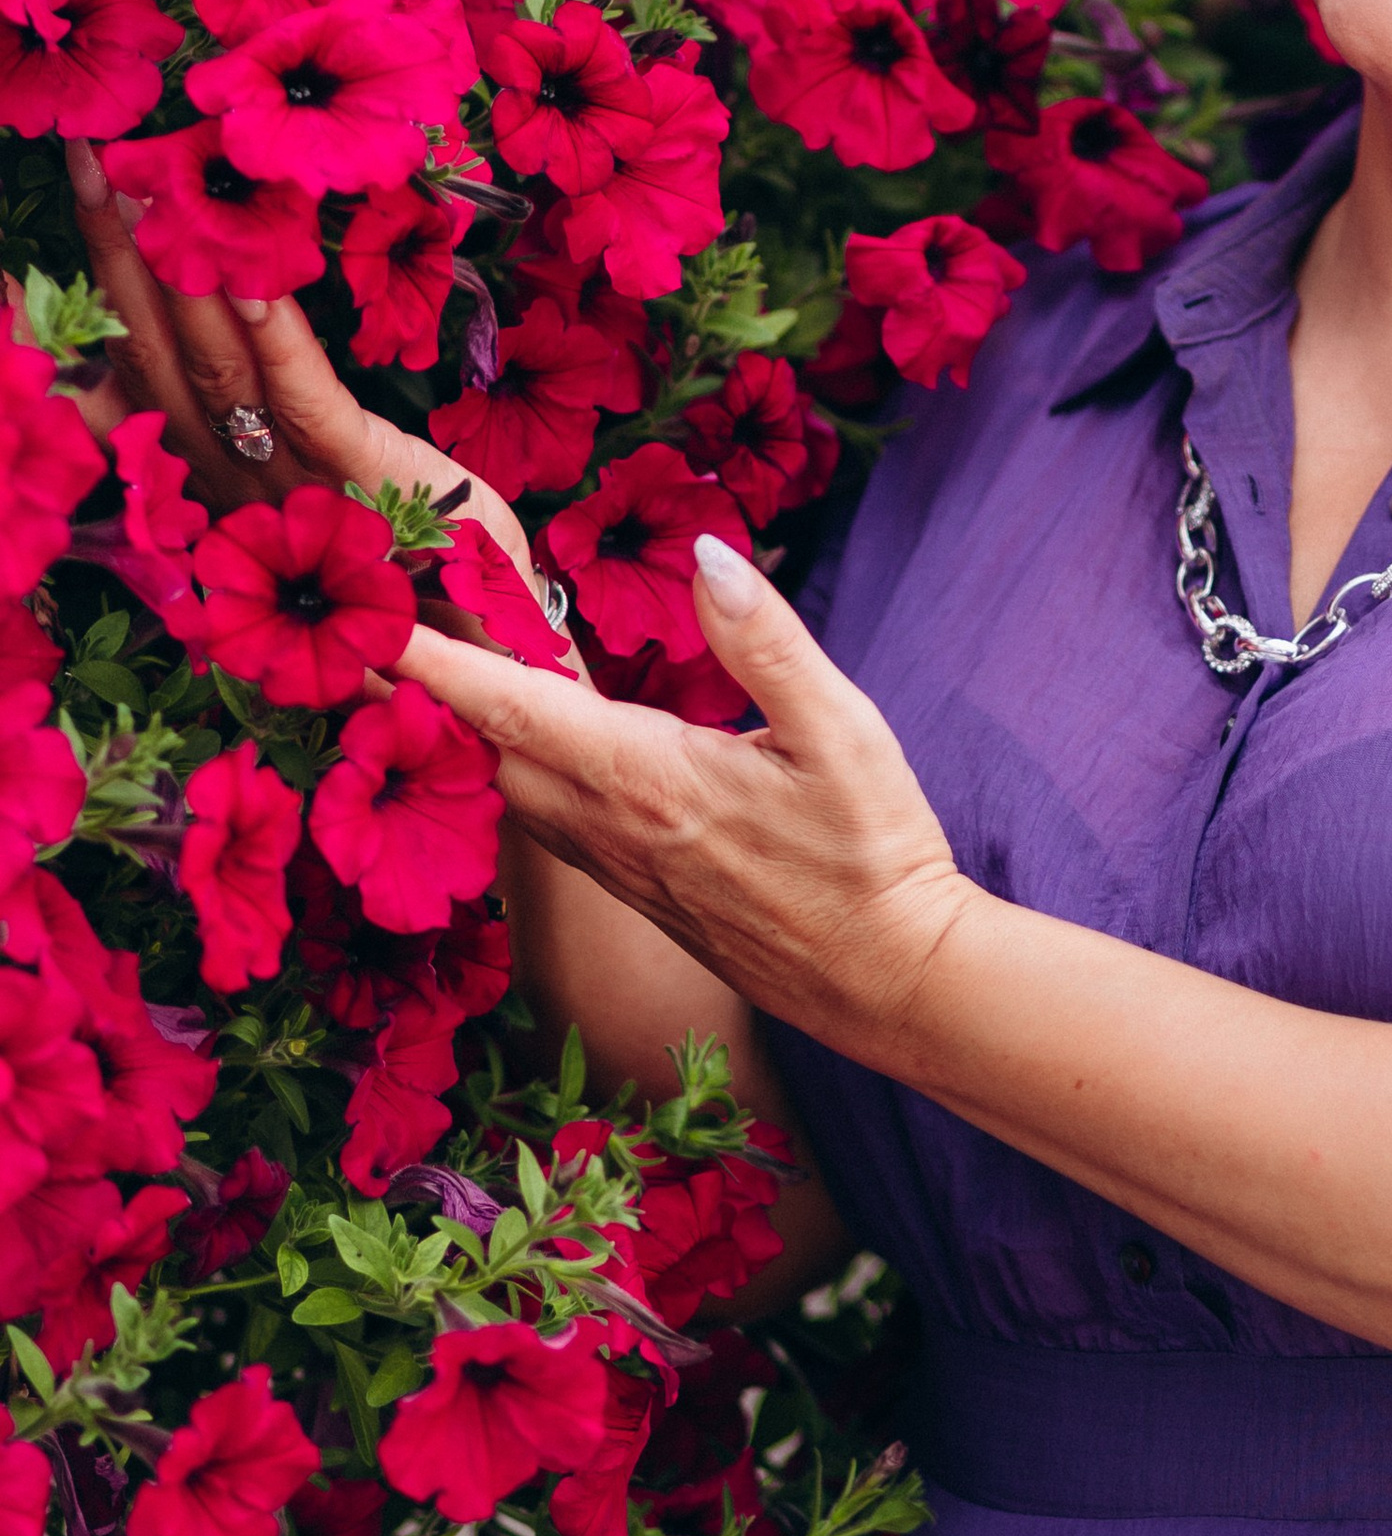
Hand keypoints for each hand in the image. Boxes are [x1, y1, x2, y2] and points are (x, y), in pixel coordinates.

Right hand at [60, 134, 537, 582]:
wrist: (488, 653)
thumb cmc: (405, 563)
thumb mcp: (311, 493)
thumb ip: (250, 429)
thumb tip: (157, 361)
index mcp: (210, 476)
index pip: (125, 381)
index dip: (74, 317)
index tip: (19, 257)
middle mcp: (229, 477)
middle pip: (153, 351)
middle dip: (119, 251)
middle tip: (93, 157)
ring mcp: (289, 479)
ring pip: (212, 365)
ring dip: (177, 269)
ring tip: (148, 180)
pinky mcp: (358, 475)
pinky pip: (301, 396)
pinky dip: (273, 335)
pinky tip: (246, 275)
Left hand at [394, 536, 975, 1068]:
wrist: (889, 981)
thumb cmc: (873, 854)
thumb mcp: (842, 729)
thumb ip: (768, 639)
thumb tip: (708, 555)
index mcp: (646, 775)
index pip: (510, 705)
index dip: (428, 660)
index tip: (364, 622)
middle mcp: (609, 826)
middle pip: (479, 751)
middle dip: (415, 697)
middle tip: (357, 640)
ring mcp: (616, 868)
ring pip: (505, 793)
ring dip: (456, 740)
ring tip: (414, 688)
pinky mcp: (634, 893)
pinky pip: (542, 825)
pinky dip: (507, 777)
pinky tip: (514, 756)